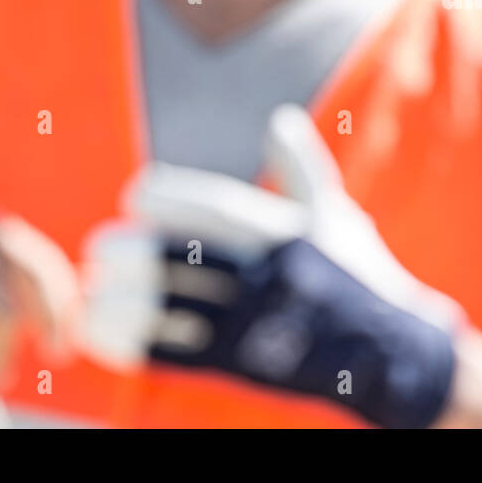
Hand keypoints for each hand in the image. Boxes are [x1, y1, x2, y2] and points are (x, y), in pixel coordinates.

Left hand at [80, 105, 460, 427]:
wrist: (392, 353)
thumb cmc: (361, 274)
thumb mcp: (336, 214)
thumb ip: (301, 168)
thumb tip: (280, 119)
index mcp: (286, 235)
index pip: (217, 210)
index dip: (170, 198)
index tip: (136, 194)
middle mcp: (268, 276)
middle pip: (187, 260)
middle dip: (135, 253)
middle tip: (98, 246)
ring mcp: (255, 323)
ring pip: (175, 309)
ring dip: (123, 301)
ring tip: (89, 291)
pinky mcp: (244, 363)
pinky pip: (178, 353)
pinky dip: (133, 342)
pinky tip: (99, 331)